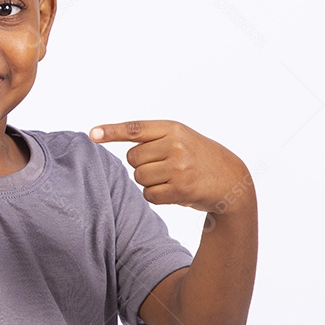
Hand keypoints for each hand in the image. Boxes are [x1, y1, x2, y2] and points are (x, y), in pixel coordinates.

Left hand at [90, 120, 252, 214]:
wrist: (232, 180)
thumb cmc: (198, 157)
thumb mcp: (181, 137)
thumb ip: (152, 138)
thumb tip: (109, 136)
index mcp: (173, 128)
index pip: (135, 129)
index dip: (111, 131)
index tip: (92, 134)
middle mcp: (176, 145)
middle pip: (133, 160)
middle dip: (144, 166)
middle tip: (166, 167)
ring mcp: (180, 167)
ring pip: (140, 178)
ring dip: (151, 182)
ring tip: (173, 178)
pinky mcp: (182, 189)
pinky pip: (150, 195)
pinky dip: (158, 196)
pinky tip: (175, 191)